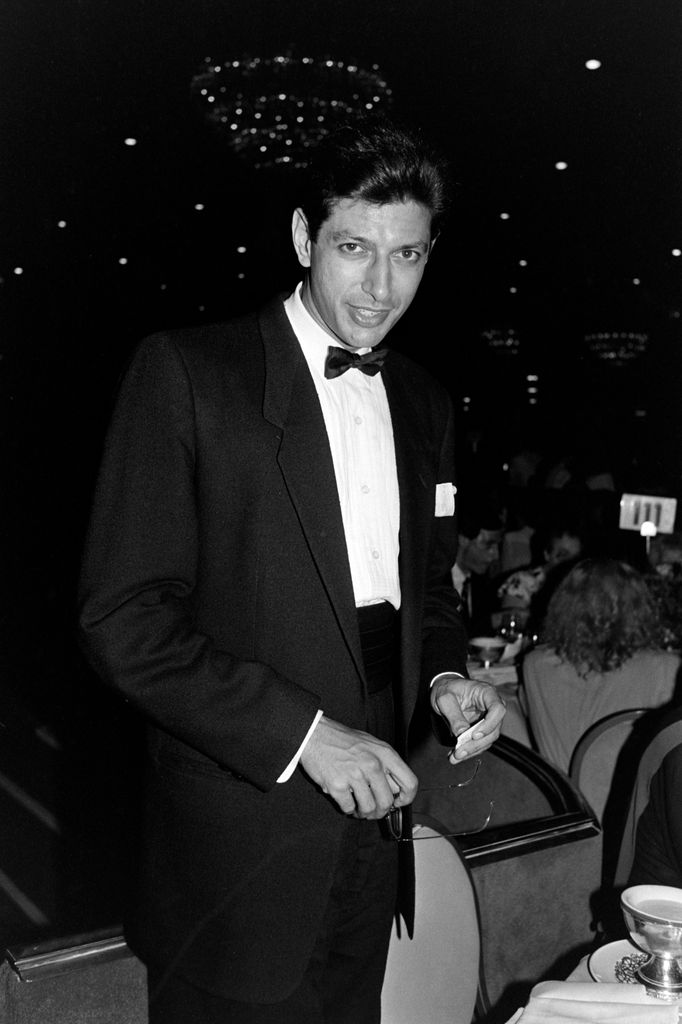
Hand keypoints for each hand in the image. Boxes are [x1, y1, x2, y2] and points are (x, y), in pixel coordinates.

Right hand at [299, 716, 417, 817]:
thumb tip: (395, 791)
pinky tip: (345, 801)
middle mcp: (372, 764)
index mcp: (385, 753)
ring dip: (364, 813)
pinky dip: (348, 809)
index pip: (410, 783)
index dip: (406, 799)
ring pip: (369, 809)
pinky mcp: (337, 785)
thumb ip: (386, 765)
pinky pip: (348, 808)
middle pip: (387, 803)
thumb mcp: (372, 745)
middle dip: (380, 812)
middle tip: (373, 810)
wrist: (314, 735)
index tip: (397, 802)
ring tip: (358, 807)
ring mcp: (355, 775)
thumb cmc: (343, 740)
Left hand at [430, 675, 505, 760]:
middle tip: (459, 752)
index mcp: (487, 693)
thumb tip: (461, 733)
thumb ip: (453, 715)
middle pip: (494, 729)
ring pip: (488, 740)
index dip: (489, 724)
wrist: (445, 691)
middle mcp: (492, 707)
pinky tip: (456, 755)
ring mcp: (490, 719)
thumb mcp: (445, 699)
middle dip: (476, 743)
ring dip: (472, 750)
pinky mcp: (483, 729)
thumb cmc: (447, 689)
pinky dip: (469, 751)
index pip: (498, 709)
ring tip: (455, 757)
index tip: (474, 735)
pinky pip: (480, 743)